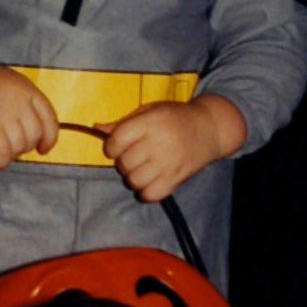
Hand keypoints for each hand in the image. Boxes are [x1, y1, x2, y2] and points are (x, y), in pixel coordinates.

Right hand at [0, 43, 56, 168]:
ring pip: (19, 147)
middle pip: (34, 136)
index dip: (50, 138)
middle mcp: (19, 101)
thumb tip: (32, 130)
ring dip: (11, 155)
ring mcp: (3, 113)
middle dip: (26, 148)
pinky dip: (0, 162)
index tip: (44, 148)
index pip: (50, 119)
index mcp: (27, 89)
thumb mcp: (10, 82)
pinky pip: (2, 152)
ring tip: (1, 153)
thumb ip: (24, 101)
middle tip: (13, 148)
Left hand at [99, 94, 246, 202]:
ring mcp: (168, 163)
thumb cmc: (176, 118)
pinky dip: (146, 191)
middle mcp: (159, 143)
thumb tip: (97, 128)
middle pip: (124, 163)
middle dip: (124, 162)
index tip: (117, 147)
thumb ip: (123, 122)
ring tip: (142, 169)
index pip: (117, 141)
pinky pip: (151, 194)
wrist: (210, 128)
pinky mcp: (176, 179)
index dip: (111, 147)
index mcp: (150, 123)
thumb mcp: (150, 111)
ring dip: (133, 177)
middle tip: (134, 157)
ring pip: (134, 180)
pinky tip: (150, 181)